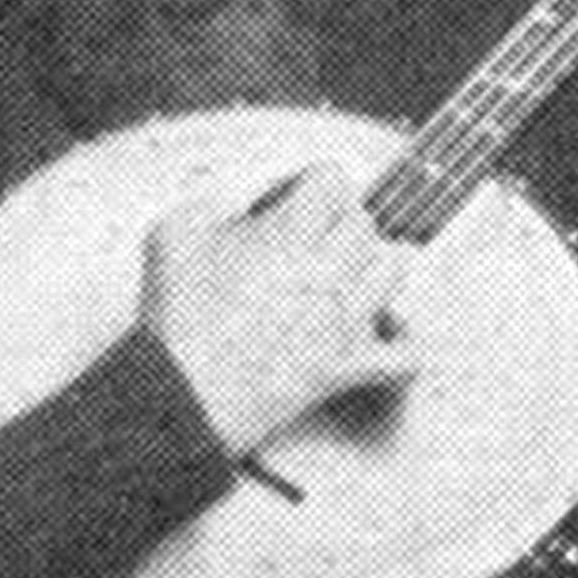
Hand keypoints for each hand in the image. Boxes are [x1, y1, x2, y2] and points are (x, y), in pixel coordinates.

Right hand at [140, 158, 418, 458]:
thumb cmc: (177, 323)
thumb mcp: (171, 234)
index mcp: (290, 235)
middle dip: (336, 224)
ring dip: (374, 265)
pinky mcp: (347, 369)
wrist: (182, 399)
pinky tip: (388, 331)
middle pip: (365, 222)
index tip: (281, 205)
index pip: (333, 178)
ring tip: (343, 274)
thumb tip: (228, 200)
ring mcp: (344, 322)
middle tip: (305, 242)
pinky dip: (406, 344)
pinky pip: (406, 356)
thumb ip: (207, 200)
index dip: (306, 184)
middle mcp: (328, 273)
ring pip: (396, 269)